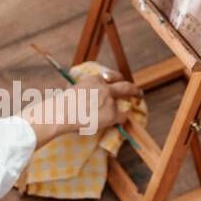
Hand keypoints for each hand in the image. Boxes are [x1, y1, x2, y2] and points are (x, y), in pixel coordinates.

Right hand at [21, 72, 140, 147]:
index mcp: (94, 79)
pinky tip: (118, 123)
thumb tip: (86, 97)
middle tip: (138, 93)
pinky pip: (122, 117)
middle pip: (125, 86)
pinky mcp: (112, 112)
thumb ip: (84, 90)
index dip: (116, 82)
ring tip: (122, 117)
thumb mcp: (73, 90)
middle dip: (134, 90)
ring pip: (122, 104)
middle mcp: (104, 87)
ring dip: (121, 110)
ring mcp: (110, 99)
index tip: (119, 84)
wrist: (61, 113)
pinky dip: (121, 120)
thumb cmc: (62, 104)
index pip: (110, 77)